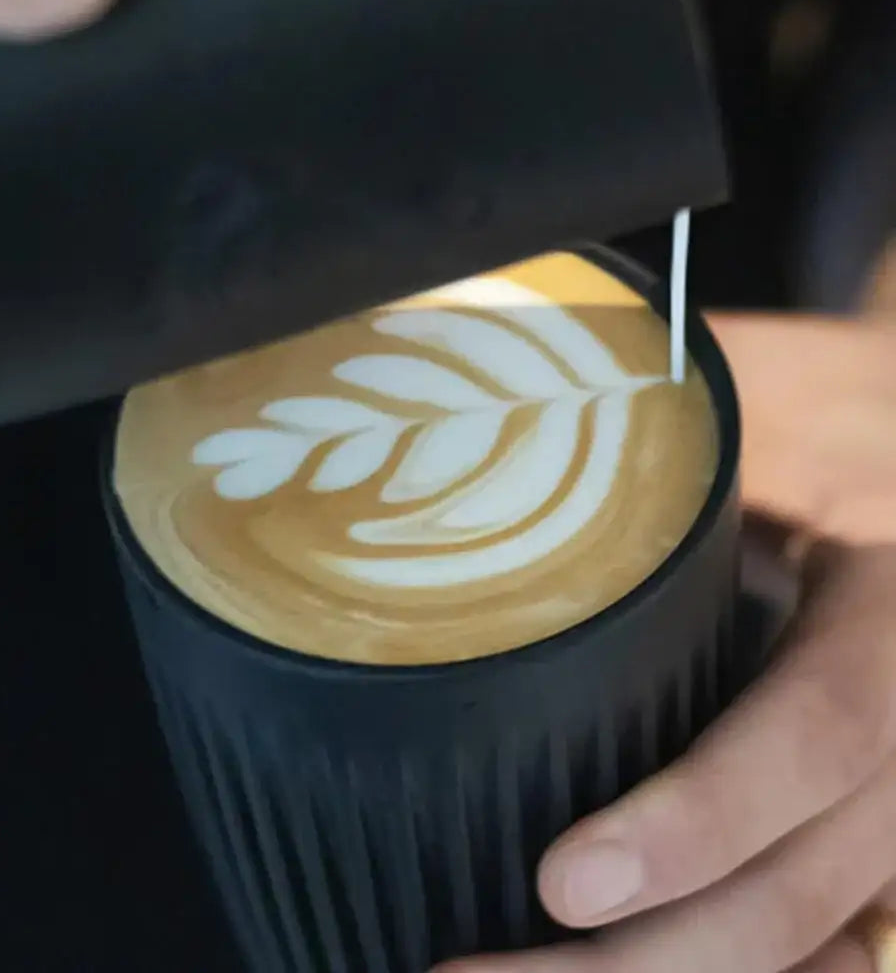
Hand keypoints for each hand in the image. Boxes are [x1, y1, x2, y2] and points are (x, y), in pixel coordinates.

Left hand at [435, 314, 895, 972]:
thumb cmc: (831, 410)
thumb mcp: (763, 406)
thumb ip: (655, 434)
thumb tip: (469, 428)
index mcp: (890, 607)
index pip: (813, 736)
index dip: (695, 822)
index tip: (560, 883)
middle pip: (797, 889)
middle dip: (639, 966)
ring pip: (810, 937)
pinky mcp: (877, 825)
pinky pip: (823, 933)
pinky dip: (736, 971)